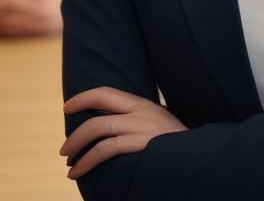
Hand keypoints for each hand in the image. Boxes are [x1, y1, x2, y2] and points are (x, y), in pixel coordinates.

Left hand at [59, 87, 186, 179]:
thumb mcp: (157, 126)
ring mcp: (142, 126)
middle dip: (75, 129)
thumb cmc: (177, 146)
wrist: (200, 156)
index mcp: (143, 104)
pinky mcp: (142, 143)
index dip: (83, 97)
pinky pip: (106, 148)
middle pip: (98, 107)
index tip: (67, 107)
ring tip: (69, 164)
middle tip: (64, 149)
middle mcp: (141, 110)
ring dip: (76, 146)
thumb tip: (108, 129)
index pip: (106, 91)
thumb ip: (136, 122)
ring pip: (98, 128)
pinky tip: (78, 172)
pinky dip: (87, 161)